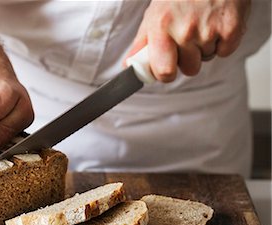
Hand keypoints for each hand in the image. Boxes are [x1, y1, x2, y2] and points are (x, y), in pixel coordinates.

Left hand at [125, 0, 249, 81]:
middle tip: (187, 37)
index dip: (166, 74)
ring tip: (202, 24)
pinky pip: (225, 52)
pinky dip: (222, 42)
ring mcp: (210, 30)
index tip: (166, 68)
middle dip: (188, 59)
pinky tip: (216, 23)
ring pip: (207, 59)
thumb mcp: (154, 15)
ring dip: (205, 47)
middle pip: (189, 69)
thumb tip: (129, 66)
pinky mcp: (231, 29)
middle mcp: (185, 30)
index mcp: (162, 28)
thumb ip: (141, 44)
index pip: (164, 72)